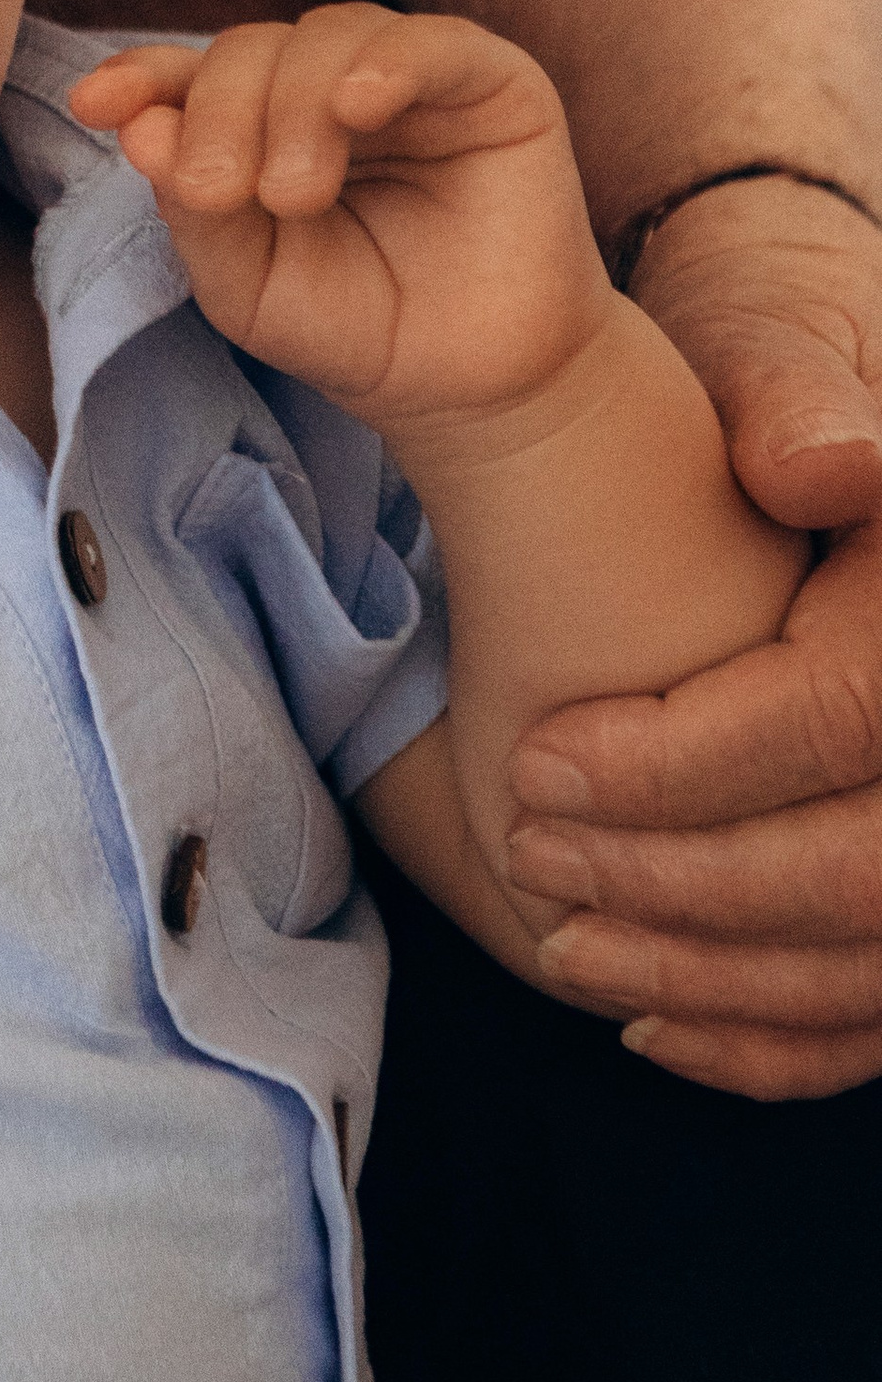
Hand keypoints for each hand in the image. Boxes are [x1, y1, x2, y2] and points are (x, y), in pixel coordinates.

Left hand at [70, 5, 609, 433]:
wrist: (470, 387)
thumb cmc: (355, 329)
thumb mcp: (248, 287)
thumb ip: (195, 214)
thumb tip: (141, 127)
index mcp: (257, 124)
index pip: (189, 76)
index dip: (141, 77)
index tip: (97, 106)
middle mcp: (326, 86)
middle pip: (250, 49)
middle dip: (219, 112)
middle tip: (220, 193)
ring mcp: (407, 77)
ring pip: (328, 35)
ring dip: (293, 105)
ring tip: (292, 196)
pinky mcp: (491, 83)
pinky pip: (433, 41)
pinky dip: (387, 62)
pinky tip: (359, 106)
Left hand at [504, 181, 881, 1096]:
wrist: (813, 430)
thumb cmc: (771, 384)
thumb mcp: (771, 339)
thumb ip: (786, 391)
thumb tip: (817, 464)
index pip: (843, 718)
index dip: (685, 765)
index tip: (536, 768)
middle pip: (869, 867)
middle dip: (684, 887)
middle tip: (534, 864)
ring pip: (875, 960)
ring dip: (713, 981)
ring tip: (568, 951)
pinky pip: (881, 1011)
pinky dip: (775, 1042)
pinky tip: (658, 1024)